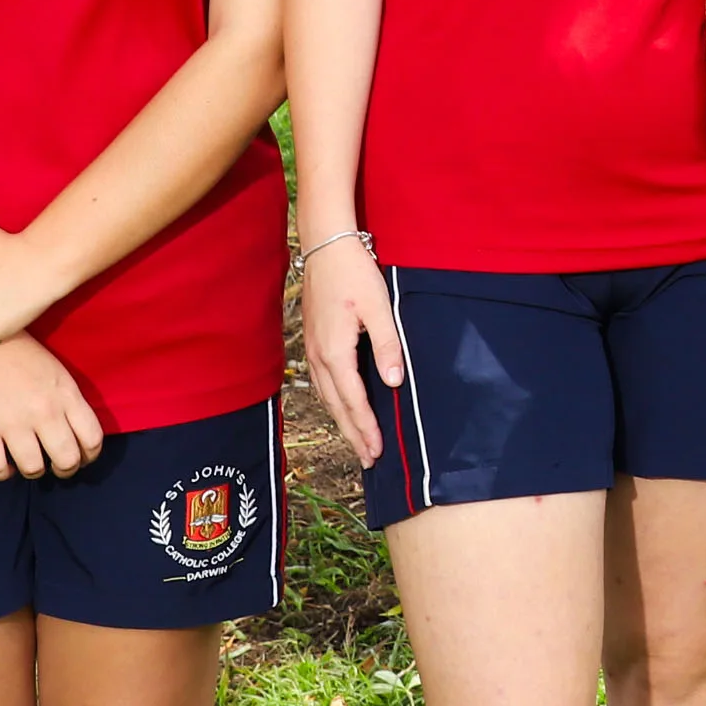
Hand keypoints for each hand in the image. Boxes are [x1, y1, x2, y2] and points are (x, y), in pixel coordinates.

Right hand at [0, 336, 104, 482]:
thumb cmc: (18, 355)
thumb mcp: (56, 373)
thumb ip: (68, 402)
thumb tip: (75, 434)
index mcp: (66, 395)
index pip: (92, 439)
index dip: (89, 456)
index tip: (81, 458)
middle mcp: (45, 412)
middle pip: (67, 461)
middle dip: (65, 470)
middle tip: (55, 467)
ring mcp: (13, 423)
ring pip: (34, 469)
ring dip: (33, 471)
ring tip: (27, 463)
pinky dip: (3, 473)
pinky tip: (4, 464)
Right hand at [303, 237, 407, 467]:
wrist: (326, 246)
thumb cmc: (355, 273)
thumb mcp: (379, 307)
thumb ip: (387, 345)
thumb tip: (393, 382)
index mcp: (335, 351)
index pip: (353, 400)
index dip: (366, 427)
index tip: (377, 450)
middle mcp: (319, 356)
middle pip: (336, 405)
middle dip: (353, 434)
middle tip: (369, 459)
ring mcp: (312, 349)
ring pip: (327, 396)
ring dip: (343, 421)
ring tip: (358, 442)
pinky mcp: (314, 341)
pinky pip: (323, 382)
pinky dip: (334, 402)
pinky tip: (343, 407)